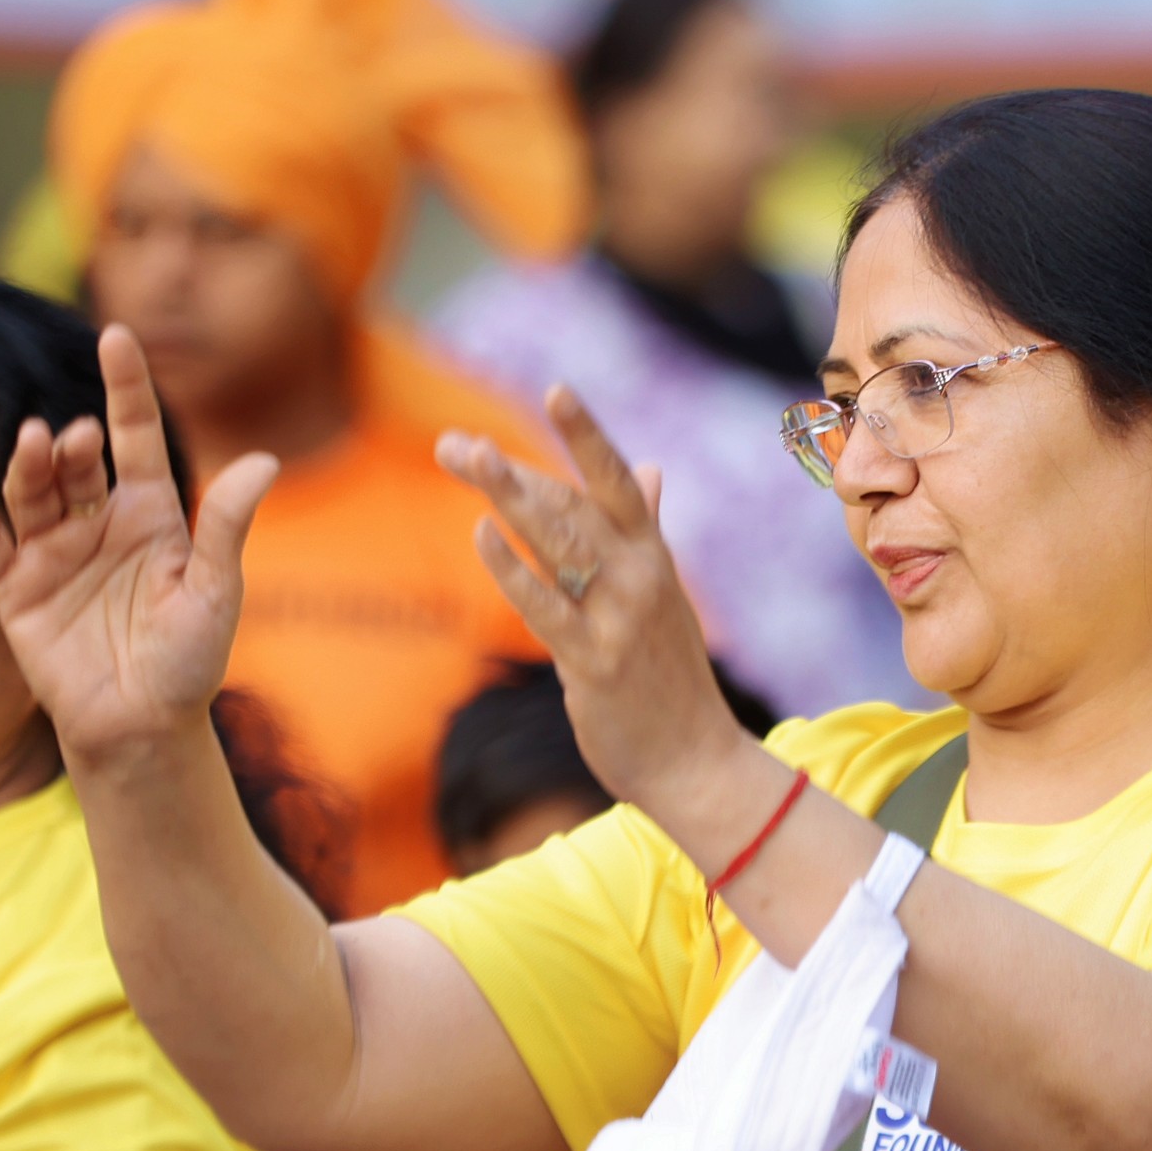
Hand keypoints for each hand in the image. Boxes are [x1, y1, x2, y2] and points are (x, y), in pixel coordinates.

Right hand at [0, 323, 276, 762]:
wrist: (144, 731)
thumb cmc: (189, 663)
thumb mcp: (214, 593)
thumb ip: (226, 528)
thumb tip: (265, 461)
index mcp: (150, 515)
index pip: (135, 436)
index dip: (126, 388)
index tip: (117, 335)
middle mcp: (98, 525)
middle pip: (77, 465)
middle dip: (72, 444)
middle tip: (75, 435)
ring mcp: (53, 554)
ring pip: (32, 493)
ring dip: (29, 465)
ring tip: (35, 442)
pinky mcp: (16, 591)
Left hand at [438, 385, 754, 810]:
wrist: (696, 761)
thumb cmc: (669, 678)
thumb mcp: (664, 597)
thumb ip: (648, 529)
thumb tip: (651, 469)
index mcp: (653, 557)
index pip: (618, 480)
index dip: (587, 434)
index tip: (555, 389)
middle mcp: (641, 577)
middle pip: (571, 505)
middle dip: (511, 471)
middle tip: (455, 443)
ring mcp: (619, 618)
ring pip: (559, 544)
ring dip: (509, 497)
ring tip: (467, 457)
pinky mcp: (594, 663)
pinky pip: (547, 607)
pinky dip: (513, 568)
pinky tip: (481, 534)